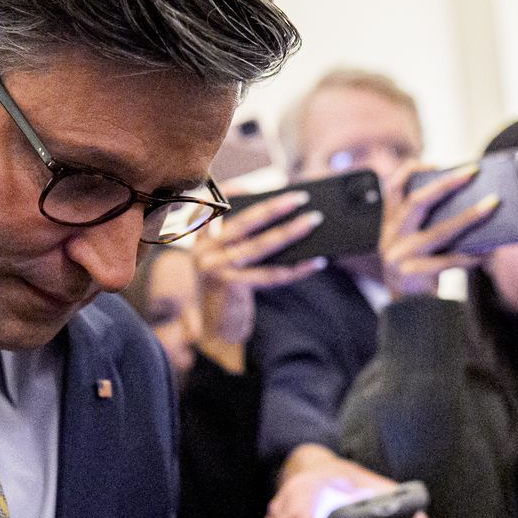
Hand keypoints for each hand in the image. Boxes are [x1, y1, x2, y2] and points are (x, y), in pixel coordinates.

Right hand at [191, 187, 327, 364]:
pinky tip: (317, 261)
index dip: (233, 195)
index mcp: (200, 242)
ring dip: (291, 231)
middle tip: (301, 197)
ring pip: (260, 246)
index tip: (251, 184)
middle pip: (244, 223)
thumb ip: (239, 243)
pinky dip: (296, 268)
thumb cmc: (228, 294)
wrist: (216, 332)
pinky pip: (270, 274)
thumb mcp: (226, 265)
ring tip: (314, 221)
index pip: (216, 210)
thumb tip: (285, 221)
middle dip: (274, 207)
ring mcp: (215, 269)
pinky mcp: (230, 286)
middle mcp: (204, 252)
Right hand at [378, 161, 496, 297]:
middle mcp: (390, 237)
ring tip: (491, 205)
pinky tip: (487, 253)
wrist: (409, 312)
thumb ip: (428, 224)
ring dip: (469, 216)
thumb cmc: (419, 272)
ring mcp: (399, 256)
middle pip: (417, 202)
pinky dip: (469, 256)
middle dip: (446, 183)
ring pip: (438, 230)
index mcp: (389, 224)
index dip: (411, 171)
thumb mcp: (415, 244)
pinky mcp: (413, 274)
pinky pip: (447, 261)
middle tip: (472, 172)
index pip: (392, 187)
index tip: (435, 162)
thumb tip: (471, 202)